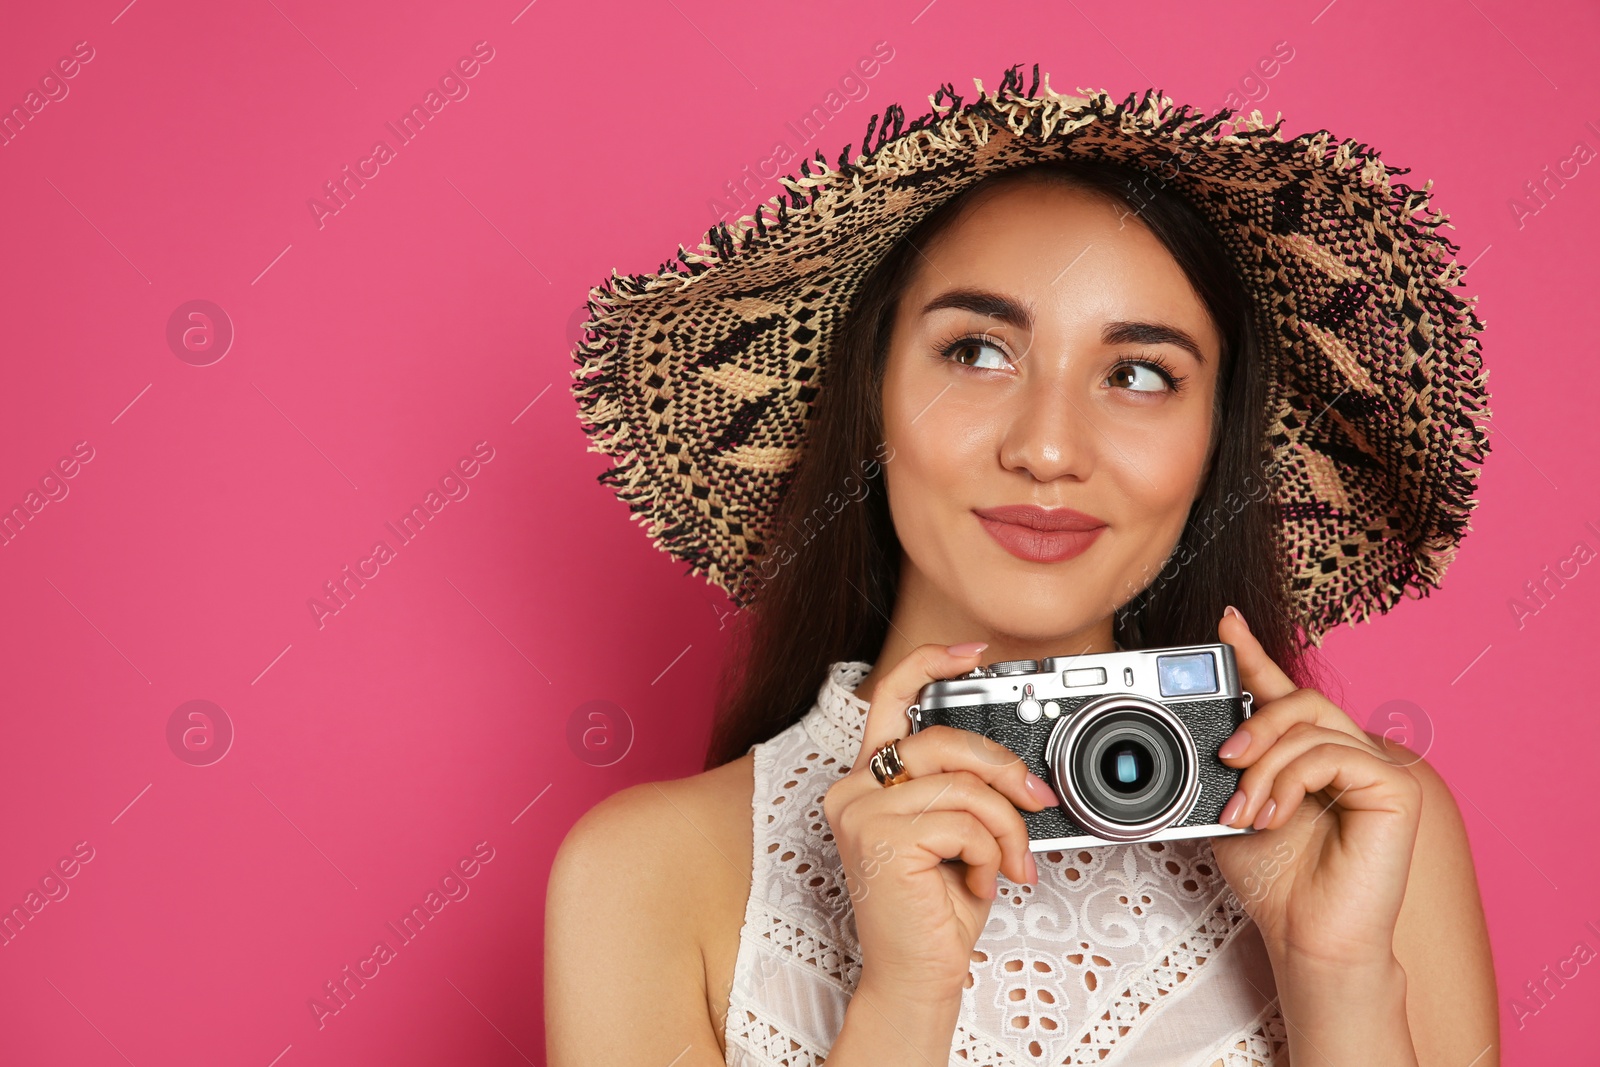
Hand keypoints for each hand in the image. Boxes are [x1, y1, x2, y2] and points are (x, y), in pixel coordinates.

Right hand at [822, 641, 1061, 1001]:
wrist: (916, 976)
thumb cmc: (936, 909)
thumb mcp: (956, 833)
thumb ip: (966, 789)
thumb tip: (1018, 769)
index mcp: (868, 780)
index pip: (890, 698)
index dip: (931, 664)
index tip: (974, 654)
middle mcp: (854, 789)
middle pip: (943, 739)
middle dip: (1004, 768)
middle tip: (1035, 801)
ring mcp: (861, 811)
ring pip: (963, 784)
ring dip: (1005, 827)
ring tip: (1006, 864)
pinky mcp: (880, 837)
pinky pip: (964, 822)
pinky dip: (990, 854)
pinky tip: (979, 883)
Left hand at [1208, 607, 1422, 968]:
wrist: (1306, 937)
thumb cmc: (1276, 883)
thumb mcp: (1233, 808)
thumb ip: (1228, 766)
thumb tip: (1204, 734)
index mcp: (1307, 755)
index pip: (1283, 691)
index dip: (1254, 653)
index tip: (1224, 622)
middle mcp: (1345, 753)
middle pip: (1299, 698)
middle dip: (1253, 721)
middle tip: (1225, 760)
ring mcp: (1376, 768)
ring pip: (1310, 725)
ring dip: (1264, 765)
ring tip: (1246, 810)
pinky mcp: (1396, 789)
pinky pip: (1333, 753)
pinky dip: (1292, 780)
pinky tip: (1276, 816)